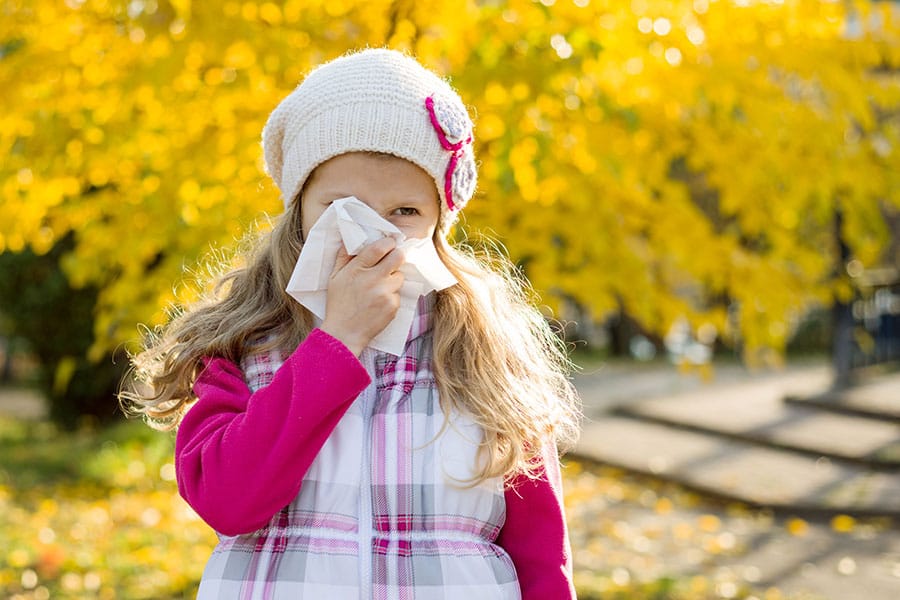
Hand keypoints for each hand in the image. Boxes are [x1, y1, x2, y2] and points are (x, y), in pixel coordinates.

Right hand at [319, 237, 404, 355]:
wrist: (344, 333)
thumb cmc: (339, 304)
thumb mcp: (334, 278)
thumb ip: (343, 256)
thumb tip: (350, 239)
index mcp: (357, 269)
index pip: (380, 247)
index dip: (388, 243)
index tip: (390, 243)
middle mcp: (372, 279)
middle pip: (398, 257)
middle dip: (397, 255)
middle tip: (393, 260)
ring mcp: (384, 293)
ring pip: (400, 276)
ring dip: (393, 279)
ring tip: (380, 288)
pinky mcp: (392, 305)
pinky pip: (398, 294)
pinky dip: (391, 296)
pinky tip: (379, 303)